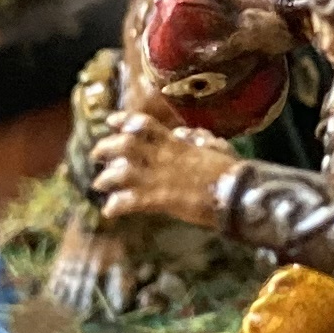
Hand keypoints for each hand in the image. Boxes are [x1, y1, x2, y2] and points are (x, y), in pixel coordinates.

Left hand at [86, 112, 239, 229]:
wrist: (237, 193)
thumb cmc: (232, 171)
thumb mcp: (217, 147)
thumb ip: (200, 139)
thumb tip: (187, 134)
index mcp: (175, 143)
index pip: (143, 124)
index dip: (124, 121)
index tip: (110, 121)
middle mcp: (162, 156)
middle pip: (124, 145)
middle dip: (106, 148)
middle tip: (96, 155)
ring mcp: (159, 177)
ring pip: (121, 172)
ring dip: (106, 178)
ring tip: (98, 184)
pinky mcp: (160, 200)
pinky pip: (130, 201)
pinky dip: (116, 206)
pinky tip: (109, 211)